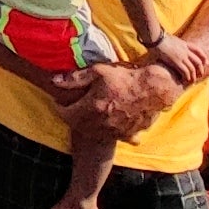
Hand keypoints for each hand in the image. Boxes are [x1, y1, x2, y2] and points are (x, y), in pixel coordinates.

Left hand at [62, 57, 183, 142]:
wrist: (154, 89)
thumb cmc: (124, 77)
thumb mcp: (97, 71)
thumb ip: (74, 78)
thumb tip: (54, 81)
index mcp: (92, 108)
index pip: (67, 114)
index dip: (60, 107)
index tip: (59, 100)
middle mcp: (103, 124)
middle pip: (79, 126)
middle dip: (72, 117)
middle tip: (71, 106)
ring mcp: (116, 131)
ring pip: (94, 133)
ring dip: (87, 125)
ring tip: (87, 112)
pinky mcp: (128, 134)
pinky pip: (113, 137)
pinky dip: (107, 131)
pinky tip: (108, 122)